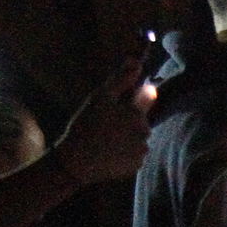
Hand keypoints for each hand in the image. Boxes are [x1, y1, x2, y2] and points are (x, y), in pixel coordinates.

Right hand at [50, 68, 149, 186]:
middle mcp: (144, 132)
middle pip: (141, 120)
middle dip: (129, 120)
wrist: (77, 161)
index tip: (122, 104)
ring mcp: (141, 150)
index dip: (138, 96)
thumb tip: (136, 61)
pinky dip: (125, 154)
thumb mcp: (101, 97)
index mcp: (136, 113)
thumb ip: (121, 79)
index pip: (148, 97)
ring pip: (139, 138)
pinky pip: (135, 155)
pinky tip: (109, 153)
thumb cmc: (86, 125)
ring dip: (127, 138)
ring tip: (105, 140)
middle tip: (105, 125)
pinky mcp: (136, 165)